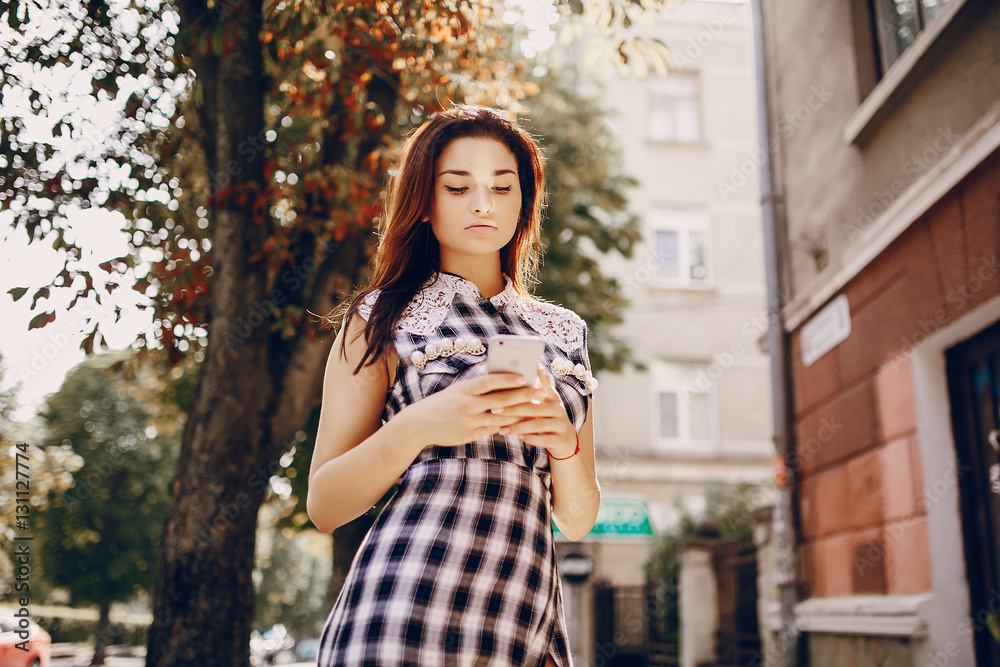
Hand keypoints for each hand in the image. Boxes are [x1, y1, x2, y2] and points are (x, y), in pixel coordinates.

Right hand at [397, 370, 550, 448]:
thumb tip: (503, 381)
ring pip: (501, 418)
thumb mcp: (458, 390)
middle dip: (523, 396)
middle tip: (540, 393)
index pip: (490, 381)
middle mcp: (468, 404)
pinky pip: (491, 430)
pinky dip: (504, 427)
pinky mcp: (469, 434)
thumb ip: (478, 388)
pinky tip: (516, 424)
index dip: (508, 378)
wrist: (419, 424)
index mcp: (465, 388)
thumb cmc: (442, 403)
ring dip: (519, 414)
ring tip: (533, 410)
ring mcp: (469, 421)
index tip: (524, 376)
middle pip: (501, 400)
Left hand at [493, 364, 576, 457]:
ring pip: (538, 425)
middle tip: (495, 410)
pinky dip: (530, 438)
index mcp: (553, 398)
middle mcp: (558, 409)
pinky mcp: (560, 440)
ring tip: (502, 430)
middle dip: (513, 409)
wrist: (566, 440)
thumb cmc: (548, 418)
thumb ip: (533, 394)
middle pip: (534, 408)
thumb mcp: (544, 404)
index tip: (529, 369)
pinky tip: (518, 438)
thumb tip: (512, 380)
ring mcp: (561, 425)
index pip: (544, 386)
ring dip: (518, 427)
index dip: (539, 378)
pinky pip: (544, 439)